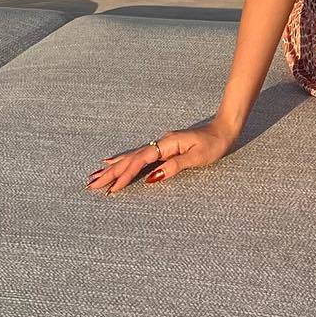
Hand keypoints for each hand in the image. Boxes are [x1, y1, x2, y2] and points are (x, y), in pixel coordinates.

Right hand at [86, 119, 236, 193]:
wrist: (223, 128)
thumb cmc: (214, 143)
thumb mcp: (198, 157)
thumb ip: (175, 166)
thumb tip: (152, 177)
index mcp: (167, 144)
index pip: (140, 161)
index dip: (125, 175)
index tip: (111, 188)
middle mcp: (160, 143)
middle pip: (130, 159)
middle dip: (111, 173)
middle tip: (91, 185)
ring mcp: (160, 144)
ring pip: (131, 157)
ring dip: (113, 167)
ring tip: (95, 176)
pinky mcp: (162, 148)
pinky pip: (138, 155)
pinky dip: (123, 160)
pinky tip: (113, 162)